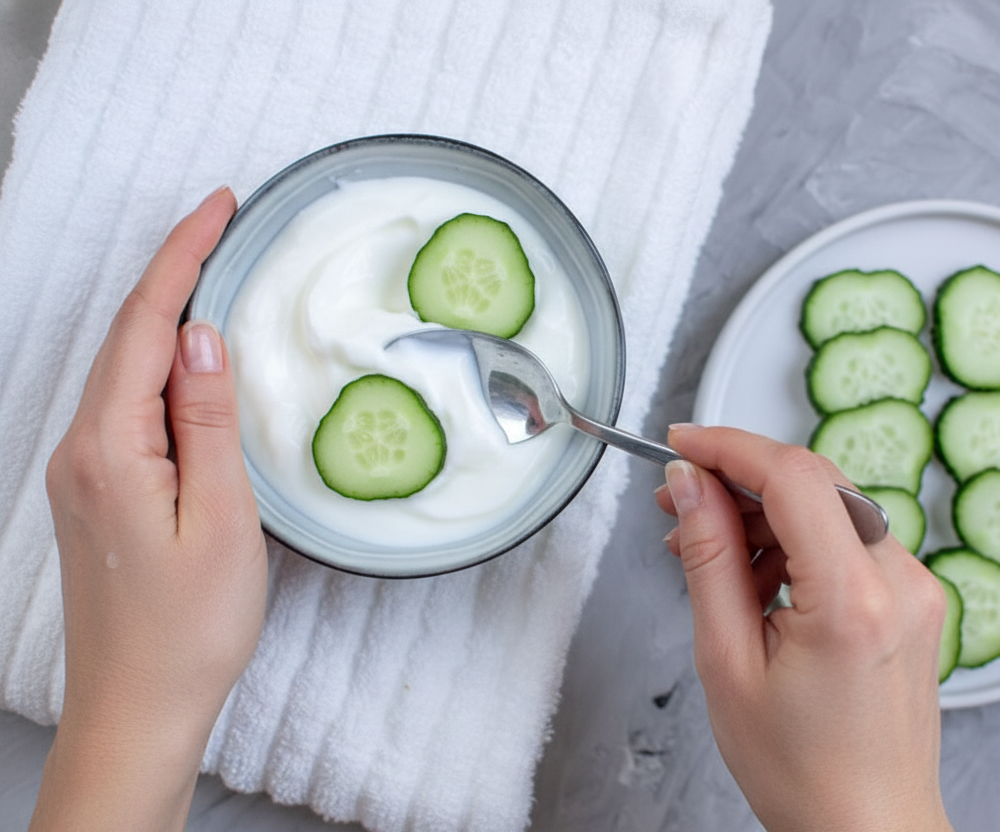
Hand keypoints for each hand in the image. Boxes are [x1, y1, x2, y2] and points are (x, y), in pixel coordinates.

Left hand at [30, 188, 267, 831]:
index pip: (146, 326)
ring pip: (126, 370)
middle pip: (127, 337)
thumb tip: (200, 338)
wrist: (138, 708)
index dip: (183, 256)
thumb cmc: (188, 629)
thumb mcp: (223, 520)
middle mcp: (81, 450)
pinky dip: (162, 368)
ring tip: (220, 277)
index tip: (220, 206)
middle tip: (229, 226)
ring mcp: (83, 472)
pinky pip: (127, 406)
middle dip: (175, 272)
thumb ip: (209, 421)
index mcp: (110, 449)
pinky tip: (194, 364)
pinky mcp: (97, 492)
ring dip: (169, 318)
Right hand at [655, 425, 951, 831]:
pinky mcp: (914, 600)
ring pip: (832, 505)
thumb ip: (709, 560)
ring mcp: (916, 589)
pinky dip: (798, 540)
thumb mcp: (727, 663)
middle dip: (740, 477)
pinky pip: (851, 539)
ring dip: (765, 513)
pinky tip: (755, 575)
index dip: (728, 447)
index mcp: (854, 600)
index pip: (792, 477)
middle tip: (680, 497)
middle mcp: (901, 583)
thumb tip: (691, 486)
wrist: (869, 828)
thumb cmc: (803, 772)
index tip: (680, 445)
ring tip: (707, 551)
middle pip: (815, 480)